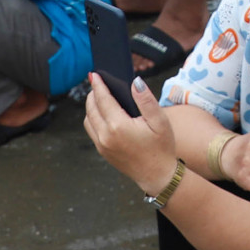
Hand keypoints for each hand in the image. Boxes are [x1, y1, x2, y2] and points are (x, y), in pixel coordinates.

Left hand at [83, 74, 180, 193]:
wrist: (157, 175)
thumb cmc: (161, 147)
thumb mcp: (159, 120)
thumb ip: (146, 99)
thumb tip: (135, 82)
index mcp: (118, 126)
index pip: (103, 99)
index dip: (98, 85)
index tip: (94, 74)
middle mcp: (106, 136)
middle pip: (91, 108)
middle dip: (93, 94)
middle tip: (98, 83)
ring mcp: (102, 146)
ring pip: (88, 120)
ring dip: (91, 107)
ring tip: (100, 97)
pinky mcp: (103, 152)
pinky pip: (92, 131)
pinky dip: (93, 119)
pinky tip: (103, 114)